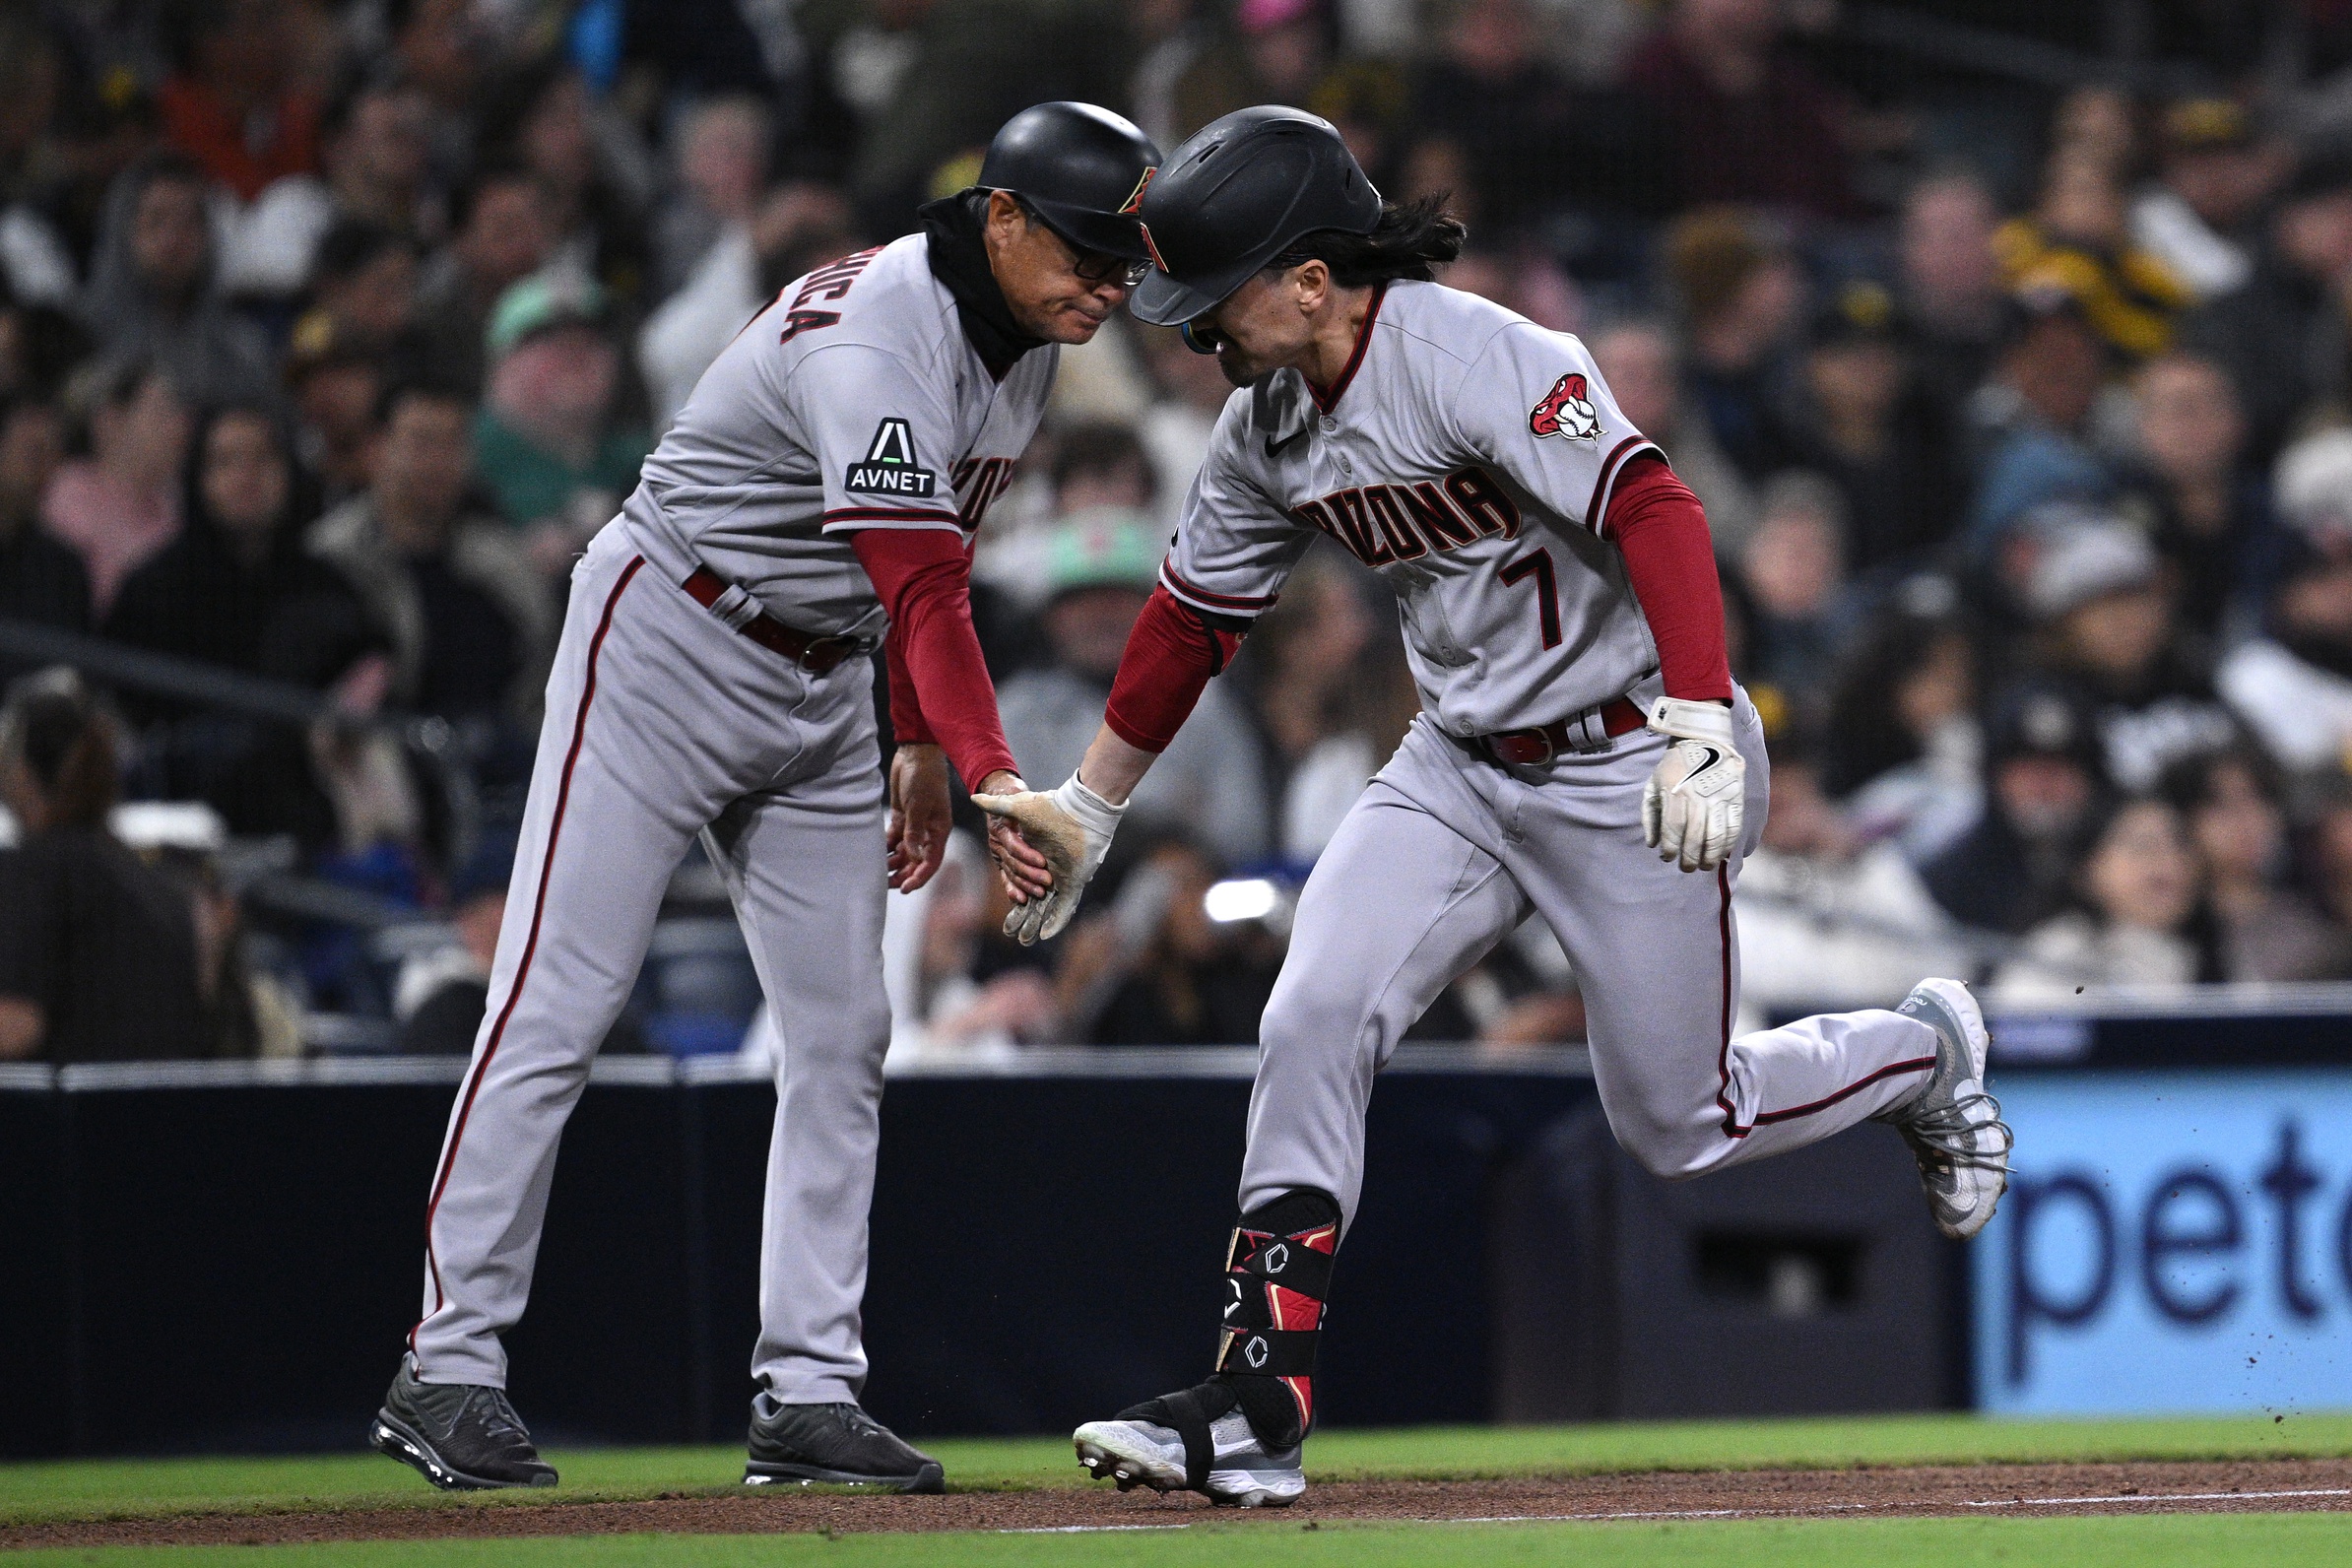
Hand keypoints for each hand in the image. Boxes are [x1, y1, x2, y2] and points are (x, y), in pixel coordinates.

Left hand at [886, 744, 950, 892]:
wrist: (915, 754)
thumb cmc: (924, 778)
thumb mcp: (918, 806)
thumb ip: (914, 832)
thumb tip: (913, 858)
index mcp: (939, 831)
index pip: (931, 861)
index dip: (920, 877)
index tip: (905, 888)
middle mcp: (927, 831)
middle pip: (916, 860)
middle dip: (903, 874)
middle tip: (886, 884)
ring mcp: (914, 825)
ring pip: (904, 852)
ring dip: (893, 863)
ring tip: (877, 872)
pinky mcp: (901, 817)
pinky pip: (894, 839)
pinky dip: (886, 847)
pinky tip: (876, 854)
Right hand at [973, 772, 1126, 943]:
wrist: (1076, 806)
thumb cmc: (1046, 805)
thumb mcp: (1016, 806)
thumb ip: (996, 805)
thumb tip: (974, 799)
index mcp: (1026, 854)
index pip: (1014, 875)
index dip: (1013, 888)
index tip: (1011, 901)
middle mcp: (1042, 868)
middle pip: (1028, 893)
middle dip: (1023, 915)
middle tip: (1013, 933)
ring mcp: (1058, 876)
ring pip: (1043, 904)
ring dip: (1034, 922)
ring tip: (1026, 940)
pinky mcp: (1073, 882)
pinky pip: (1064, 906)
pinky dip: (1057, 920)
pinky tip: (1047, 934)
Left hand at [1641, 697, 1744, 872]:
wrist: (1703, 739)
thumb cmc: (1674, 766)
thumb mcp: (1653, 784)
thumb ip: (1650, 816)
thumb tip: (1652, 845)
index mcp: (1675, 793)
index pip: (1673, 831)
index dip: (1670, 849)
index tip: (1667, 858)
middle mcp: (1698, 797)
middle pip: (1695, 838)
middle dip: (1690, 859)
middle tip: (1686, 868)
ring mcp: (1719, 797)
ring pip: (1717, 837)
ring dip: (1710, 857)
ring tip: (1705, 866)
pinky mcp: (1736, 797)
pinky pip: (1734, 827)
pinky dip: (1728, 844)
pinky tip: (1721, 853)